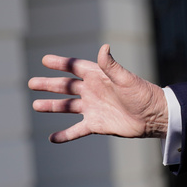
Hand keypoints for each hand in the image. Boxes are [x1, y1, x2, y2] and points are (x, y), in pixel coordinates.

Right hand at [28, 44, 167, 142]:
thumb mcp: (126, 79)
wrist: (154, 116)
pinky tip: (52, 138)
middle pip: (66, 86)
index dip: (61, 64)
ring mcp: (94, 108)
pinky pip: (77, 130)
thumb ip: (112, 66)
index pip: (75, 68)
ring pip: (68, 106)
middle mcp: (94, 91)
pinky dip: (65, 135)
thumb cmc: (143, 94)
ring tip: (36, 106)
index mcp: (99, 77)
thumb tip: (104, 47)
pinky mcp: (97, 124)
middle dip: (49, 84)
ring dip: (52, 106)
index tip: (45, 60)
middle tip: (31, 83)